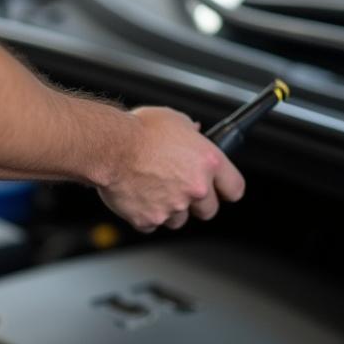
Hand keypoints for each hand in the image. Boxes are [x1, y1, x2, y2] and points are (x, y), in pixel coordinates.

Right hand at [99, 106, 245, 231]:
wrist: (109, 148)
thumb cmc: (138, 131)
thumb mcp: (173, 120)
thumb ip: (190, 132)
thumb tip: (193, 133)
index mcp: (207, 162)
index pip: (234, 188)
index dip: (227, 190)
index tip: (221, 190)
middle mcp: (195, 187)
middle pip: (208, 210)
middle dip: (196, 203)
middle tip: (179, 188)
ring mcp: (172, 206)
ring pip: (178, 220)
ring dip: (169, 209)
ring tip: (153, 189)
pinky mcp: (149, 219)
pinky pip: (151, 224)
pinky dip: (145, 214)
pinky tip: (137, 196)